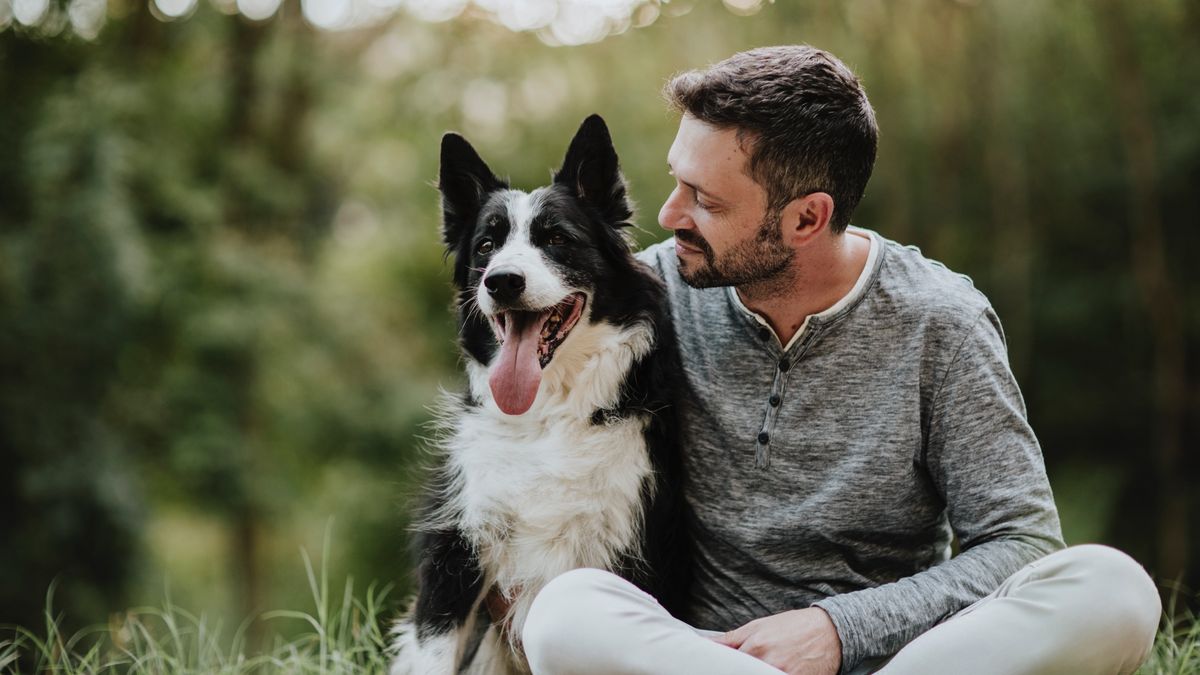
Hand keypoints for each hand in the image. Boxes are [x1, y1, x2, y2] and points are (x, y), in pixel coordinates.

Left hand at [712, 607, 841, 674]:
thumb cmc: (793, 627)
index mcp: (756, 645)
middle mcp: (769, 662)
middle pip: (742, 673)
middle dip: (739, 671)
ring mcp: (783, 674)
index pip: (728, 665)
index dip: (723, 668)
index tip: (719, 668)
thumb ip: (732, 638)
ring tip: (761, 667)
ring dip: (755, 673)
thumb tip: (708, 644)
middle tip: (741, 667)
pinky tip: (771, 671)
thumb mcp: (759, 626)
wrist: (829, 631)